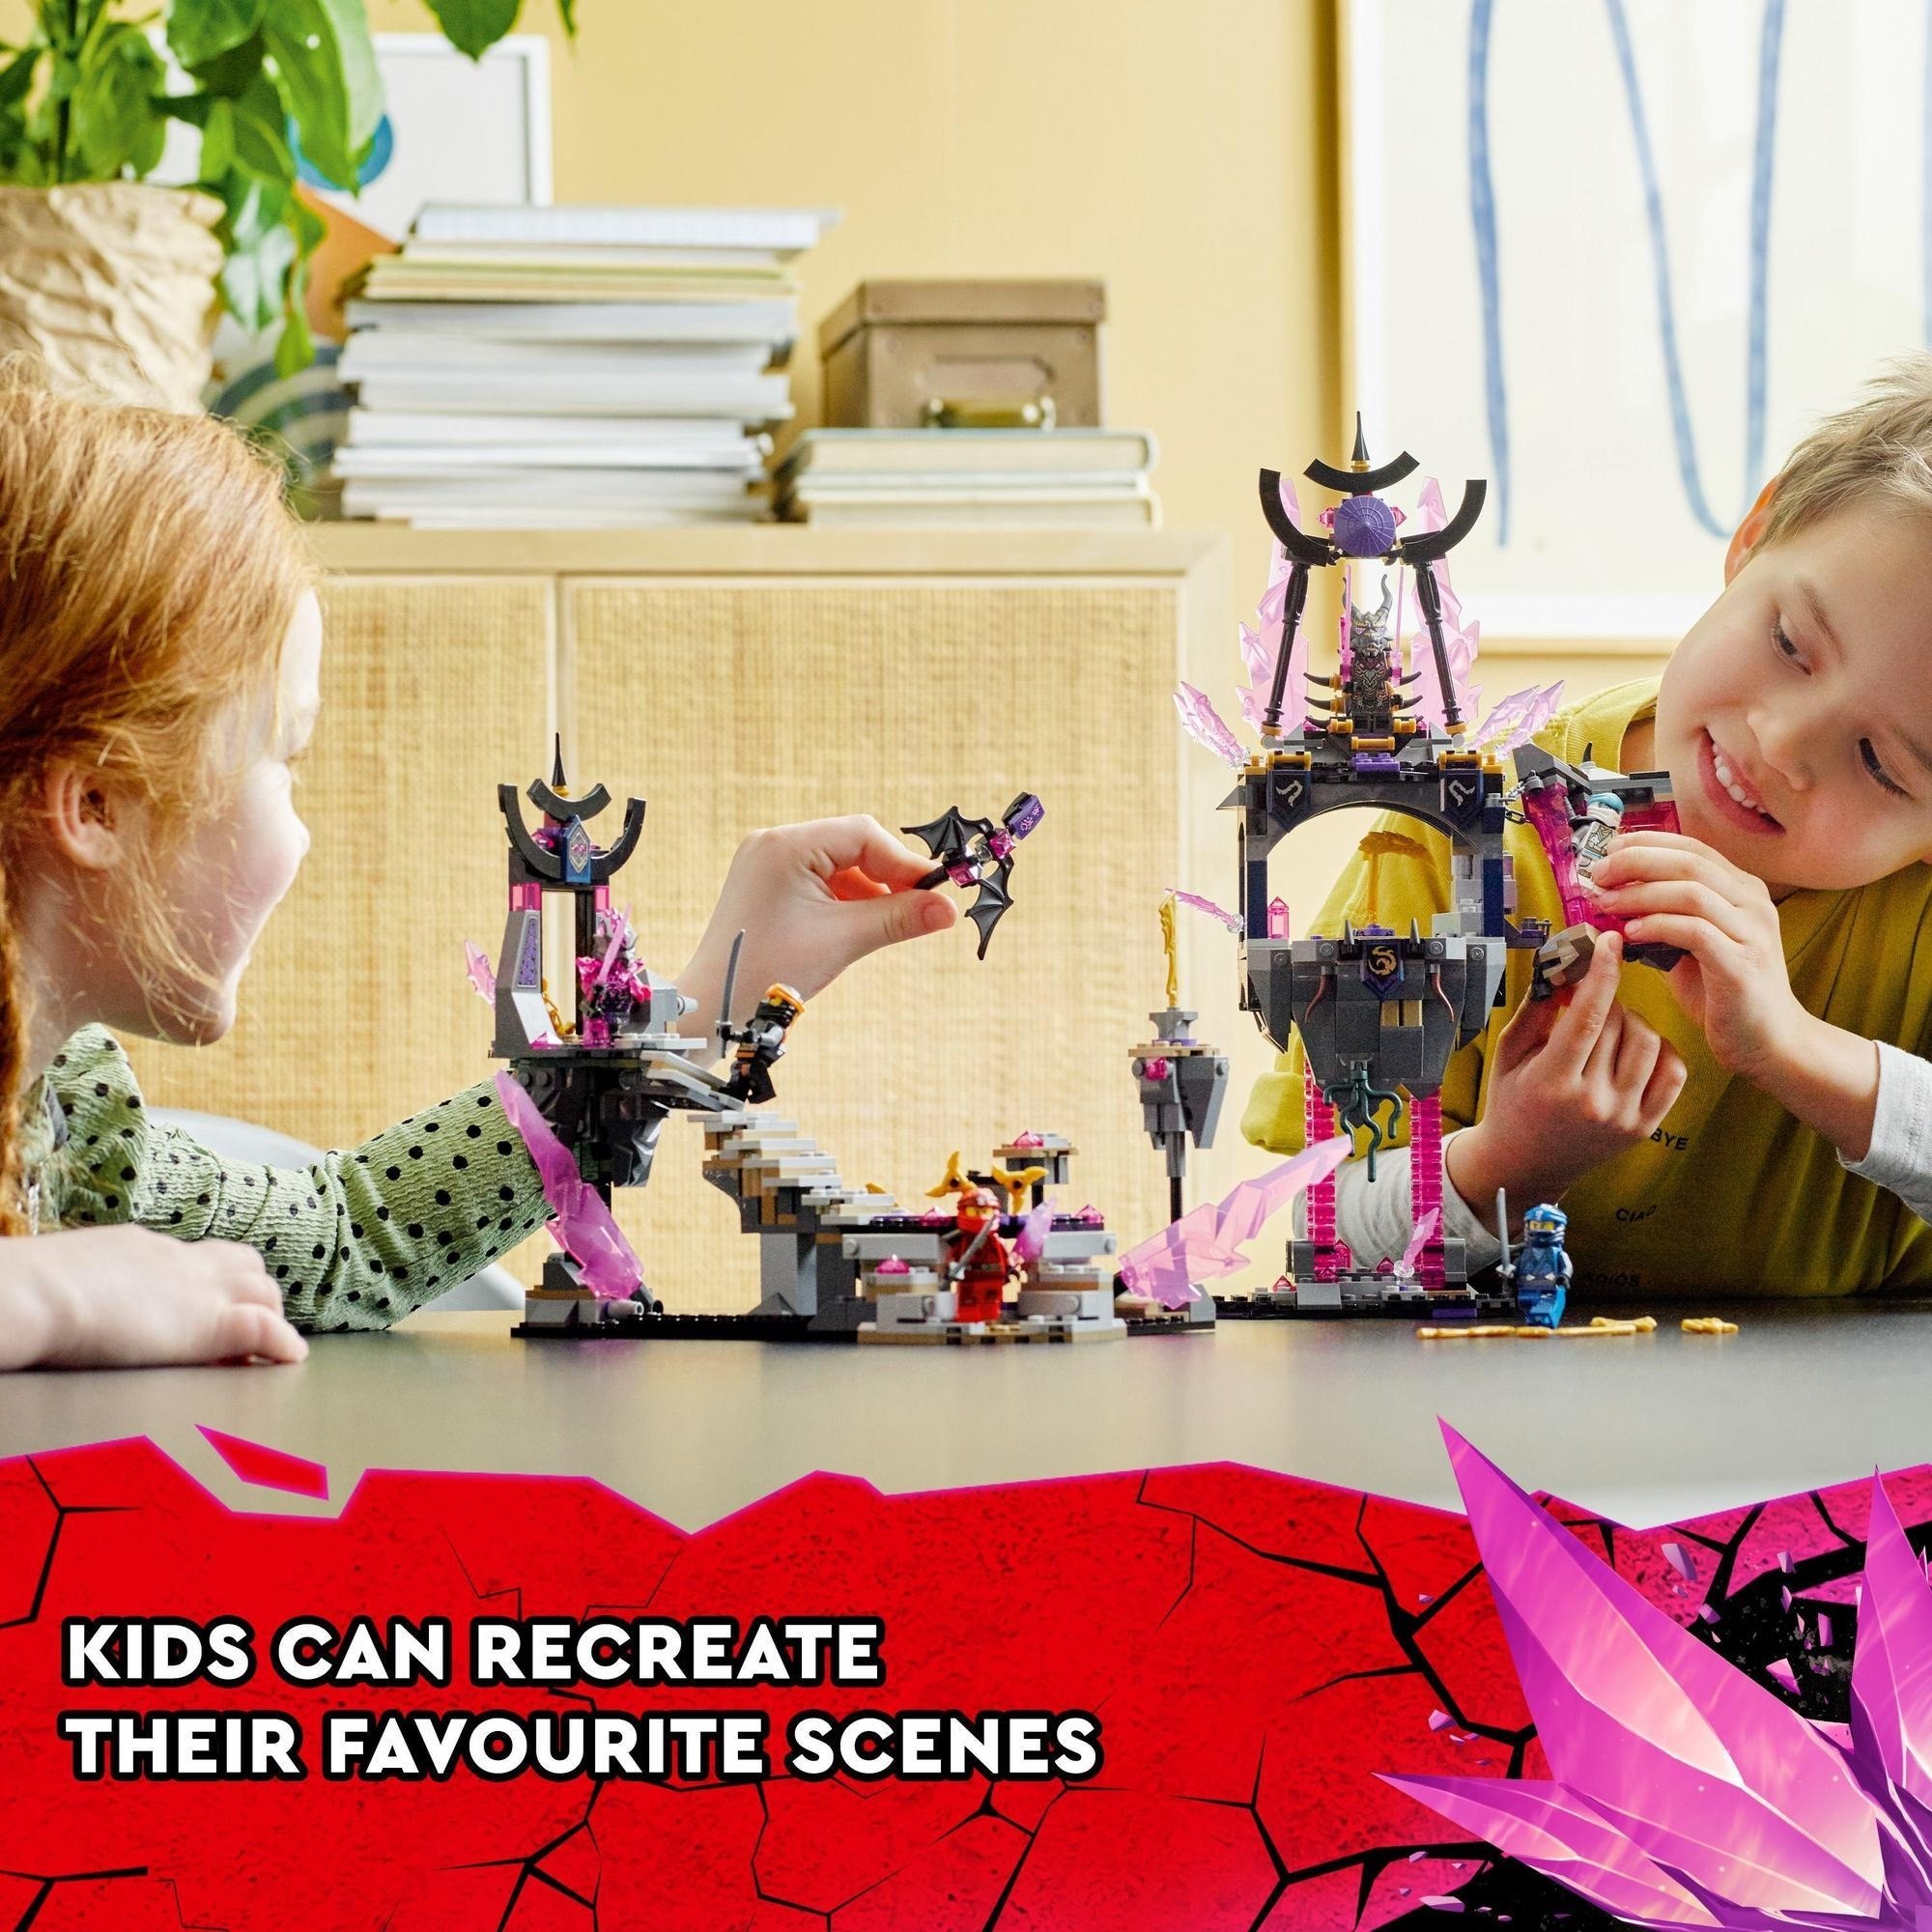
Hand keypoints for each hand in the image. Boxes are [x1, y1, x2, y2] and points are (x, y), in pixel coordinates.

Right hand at [0, 1226, 305, 1370]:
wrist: (36, 1293)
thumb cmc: (28, 1290)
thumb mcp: (62, 1276)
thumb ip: (80, 1285)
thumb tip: (57, 1301)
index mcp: (138, 1247)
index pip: (192, 1257)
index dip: (208, 1281)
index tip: (203, 1306)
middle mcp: (178, 1260)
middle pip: (240, 1265)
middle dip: (251, 1292)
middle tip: (247, 1327)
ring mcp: (200, 1290)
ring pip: (263, 1290)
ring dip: (269, 1316)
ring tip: (268, 1346)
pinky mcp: (210, 1325)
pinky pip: (266, 1328)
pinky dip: (284, 1342)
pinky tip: (291, 1357)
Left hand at [677, 816, 957, 1041]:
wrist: (715, 1004)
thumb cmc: (769, 970)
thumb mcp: (844, 940)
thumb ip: (899, 918)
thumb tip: (949, 909)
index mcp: (786, 845)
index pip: (863, 835)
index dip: (904, 863)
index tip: (936, 892)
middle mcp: (774, 844)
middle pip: (853, 845)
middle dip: (889, 876)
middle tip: (921, 908)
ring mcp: (769, 863)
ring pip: (840, 864)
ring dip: (870, 890)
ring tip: (893, 923)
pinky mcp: (770, 885)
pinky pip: (822, 880)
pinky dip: (847, 899)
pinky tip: (862, 925)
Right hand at [1445, 932, 1687, 1223]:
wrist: (1525, 1164)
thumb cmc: (1511, 1101)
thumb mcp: (1508, 1053)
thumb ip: (1536, 1009)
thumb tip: (1567, 966)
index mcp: (1552, 1082)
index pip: (1587, 1016)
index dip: (1601, 973)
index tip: (1610, 940)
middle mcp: (1592, 1103)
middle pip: (1619, 1023)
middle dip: (1605, 1001)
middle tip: (1587, 1004)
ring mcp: (1623, 1118)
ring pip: (1649, 1040)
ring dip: (1631, 1022)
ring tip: (1608, 1029)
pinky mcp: (1645, 1127)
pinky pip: (1672, 1070)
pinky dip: (1659, 1049)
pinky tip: (1634, 1049)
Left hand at [1588, 830, 1805, 1080]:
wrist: (1769, 1042)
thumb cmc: (1723, 993)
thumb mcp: (1691, 945)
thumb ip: (1663, 917)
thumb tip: (1613, 896)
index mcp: (1742, 890)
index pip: (1691, 848)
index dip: (1646, 844)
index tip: (1606, 850)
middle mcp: (1752, 903)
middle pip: (1688, 862)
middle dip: (1635, 862)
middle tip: (1596, 875)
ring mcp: (1751, 932)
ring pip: (1691, 892)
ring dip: (1640, 894)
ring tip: (1605, 904)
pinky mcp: (1742, 965)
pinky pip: (1694, 931)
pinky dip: (1657, 926)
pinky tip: (1629, 934)